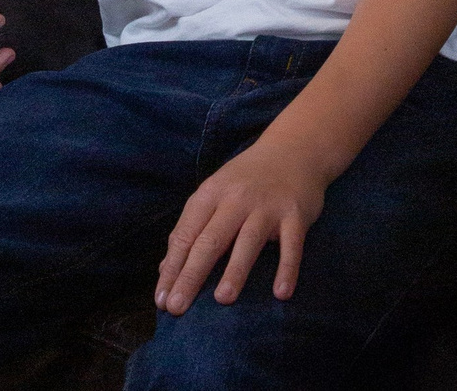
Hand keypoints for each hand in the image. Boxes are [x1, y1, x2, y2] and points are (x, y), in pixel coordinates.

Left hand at [154, 134, 329, 313]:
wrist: (293, 149)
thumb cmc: (247, 179)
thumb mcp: (214, 194)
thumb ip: (192, 228)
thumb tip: (165, 269)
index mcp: (210, 193)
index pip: (186, 234)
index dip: (172, 267)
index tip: (161, 300)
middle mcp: (236, 198)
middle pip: (210, 239)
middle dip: (192, 274)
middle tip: (178, 307)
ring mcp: (266, 206)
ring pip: (248, 240)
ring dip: (235, 270)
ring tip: (222, 299)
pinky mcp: (295, 214)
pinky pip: (292, 244)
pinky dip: (287, 268)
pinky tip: (281, 293)